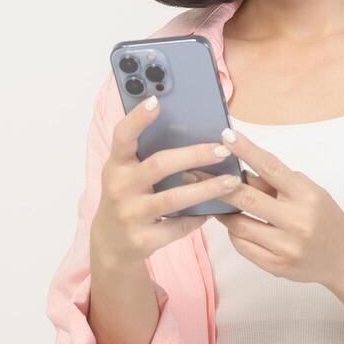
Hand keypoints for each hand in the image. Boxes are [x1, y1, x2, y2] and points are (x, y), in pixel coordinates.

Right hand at [89, 97, 242, 268]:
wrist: (110, 243)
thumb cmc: (127, 197)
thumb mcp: (127, 174)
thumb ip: (147, 154)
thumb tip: (192, 130)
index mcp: (116, 164)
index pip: (122, 135)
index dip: (137, 118)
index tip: (156, 100)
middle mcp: (119, 187)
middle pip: (159, 165)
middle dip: (194, 155)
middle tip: (222, 149)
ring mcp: (130, 214)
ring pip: (174, 199)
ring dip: (207, 188)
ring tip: (232, 181)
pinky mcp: (142, 239)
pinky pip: (178, 227)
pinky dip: (198, 218)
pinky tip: (214, 211)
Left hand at [189, 127, 343, 288]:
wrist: (342, 256)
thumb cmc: (321, 216)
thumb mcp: (306, 192)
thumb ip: (275, 182)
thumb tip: (238, 169)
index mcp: (306, 196)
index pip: (272, 168)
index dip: (247, 150)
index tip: (226, 136)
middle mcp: (298, 221)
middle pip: (248, 199)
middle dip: (218, 185)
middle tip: (193, 174)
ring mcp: (287, 247)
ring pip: (239, 226)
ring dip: (222, 212)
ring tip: (209, 201)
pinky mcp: (277, 266)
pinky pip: (243, 246)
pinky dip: (234, 233)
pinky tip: (232, 224)